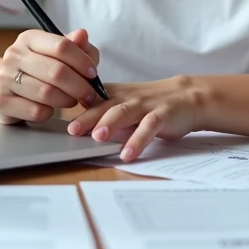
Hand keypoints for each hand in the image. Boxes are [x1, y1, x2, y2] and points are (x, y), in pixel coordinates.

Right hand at [0, 28, 100, 123]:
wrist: (5, 87)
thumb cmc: (39, 68)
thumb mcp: (58, 53)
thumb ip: (76, 46)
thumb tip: (82, 35)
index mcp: (29, 38)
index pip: (61, 46)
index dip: (82, 61)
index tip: (93, 74)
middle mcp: (13, 55)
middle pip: (56, 71)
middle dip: (79, 86)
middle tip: (89, 95)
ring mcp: (4, 78)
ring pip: (47, 93)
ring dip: (67, 100)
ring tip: (72, 101)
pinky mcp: (1, 101)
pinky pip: (35, 111)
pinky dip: (49, 112)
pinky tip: (50, 108)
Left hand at [66, 76, 202, 161]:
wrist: (187, 96)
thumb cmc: (149, 103)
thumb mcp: (123, 104)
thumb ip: (102, 114)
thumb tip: (75, 129)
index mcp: (114, 94)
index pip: (90, 99)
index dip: (74, 107)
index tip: (61, 117)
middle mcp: (127, 98)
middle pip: (104, 105)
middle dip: (87, 117)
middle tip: (72, 130)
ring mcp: (145, 106)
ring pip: (125, 112)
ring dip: (111, 124)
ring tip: (98, 137)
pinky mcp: (163, 115)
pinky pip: (149, 127)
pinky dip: (138, 140)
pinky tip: (128, 154)